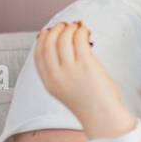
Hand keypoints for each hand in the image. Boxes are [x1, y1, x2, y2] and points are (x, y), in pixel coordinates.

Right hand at [34, 21, 135, 138]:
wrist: (102, 116)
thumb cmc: (89, 103)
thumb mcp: (66, 89)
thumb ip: (62, 72)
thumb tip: (66, 49)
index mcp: (48, 81)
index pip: (38, 54)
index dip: (43, 39)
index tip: (49, 31)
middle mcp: (56, 74)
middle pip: (49, 44)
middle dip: (55, 30)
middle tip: (64, 25)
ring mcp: (70, 69)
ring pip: (63, 39)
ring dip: (69, 29)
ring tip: (77, 26)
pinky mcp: (85, 65)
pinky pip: (79, 41)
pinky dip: (81, 32)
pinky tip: (85, 31)